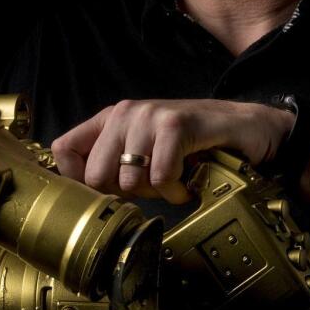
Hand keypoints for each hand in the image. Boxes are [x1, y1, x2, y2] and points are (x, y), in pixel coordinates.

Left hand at [51, 99, 294, 203]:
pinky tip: (190, 176)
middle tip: (154, 184)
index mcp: (111, 118)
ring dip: (158, 192)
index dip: (80, 182)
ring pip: (130, 181)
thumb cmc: (193, 146)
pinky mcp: (176, 125)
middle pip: (96, 176)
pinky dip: (178, 188)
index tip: (110, 192)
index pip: (64, 150)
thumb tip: (81, 198)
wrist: (246, 128)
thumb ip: (112, 166)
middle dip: (127, 193)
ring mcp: (150, 116)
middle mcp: (125, 112)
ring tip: (177, 177)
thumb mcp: (144, 153)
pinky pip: (161, 176)